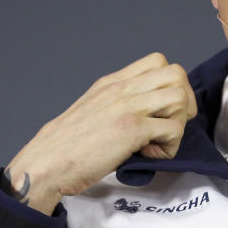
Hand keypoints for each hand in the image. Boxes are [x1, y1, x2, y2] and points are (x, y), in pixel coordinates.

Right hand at [3, 52, 197, 214]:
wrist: (44, 165)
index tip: (161, 112)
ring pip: (179, 96)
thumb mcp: (93, 110)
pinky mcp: (130, 129)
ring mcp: (126, 106)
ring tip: (159, 141)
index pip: (158, 61)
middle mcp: (121, 89)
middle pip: (176, 73)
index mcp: (112, 83)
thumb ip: (118, 104)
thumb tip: (147, 114)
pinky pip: (173, 129)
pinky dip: (169, 147)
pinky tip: (149, 156)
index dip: (170, 85)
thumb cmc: (68, 147)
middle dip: (183, 102)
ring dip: (178, 123)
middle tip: (168, 126)